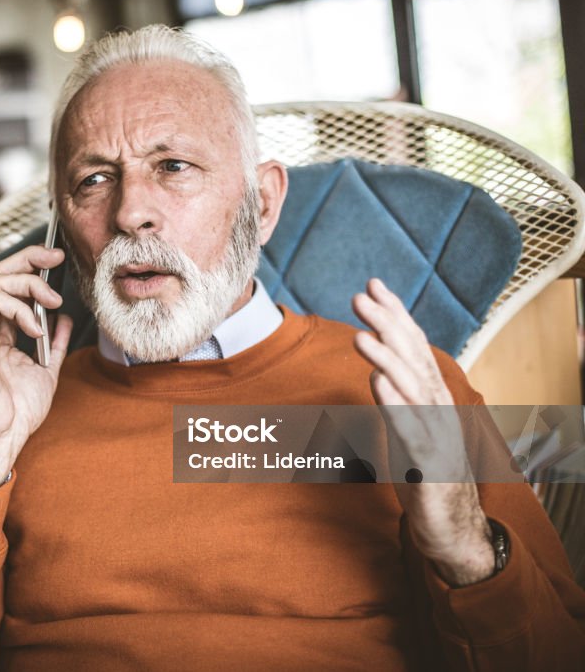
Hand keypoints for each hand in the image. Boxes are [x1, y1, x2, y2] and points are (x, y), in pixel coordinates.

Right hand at [0, 245, 73, 488]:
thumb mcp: (45, 370)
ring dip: (31, 285)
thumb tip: (64, 319)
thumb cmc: (16, 412)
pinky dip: (19, 309)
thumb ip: (54, 343)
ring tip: (53, 303)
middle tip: (55, 257)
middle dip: (30, 259)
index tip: (57, 259)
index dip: (32, 266)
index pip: (10, 285)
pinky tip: (35, 328)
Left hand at [352, 278, 493, 586]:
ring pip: (411, 389)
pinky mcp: (428, 464)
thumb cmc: (425, 472)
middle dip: (387, 325)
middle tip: (360, 296)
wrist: (451, 528)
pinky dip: (393, 404)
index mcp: (431, 397)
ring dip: (386, 359)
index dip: (395, 314)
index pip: (413, 346)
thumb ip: (396, 396)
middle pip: (411, 358)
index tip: (373, 284)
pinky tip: (376, 383)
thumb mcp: (408, 426)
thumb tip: (377, 365)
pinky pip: (409, 430)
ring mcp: (435, 435)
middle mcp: (437, 408)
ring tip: (361, 335)